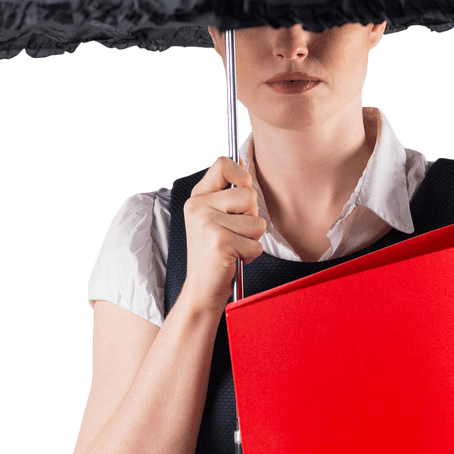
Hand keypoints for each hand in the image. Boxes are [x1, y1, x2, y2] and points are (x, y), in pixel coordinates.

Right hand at [180, 155, 265, 314]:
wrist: (201, 290)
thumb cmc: (214, 255)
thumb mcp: (214, 218)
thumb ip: (228, 193)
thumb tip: (244, 164)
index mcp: (197, 197)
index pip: (224, 163)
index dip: (242, 176)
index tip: (241, 194)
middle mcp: (198, 206)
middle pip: (248, 194)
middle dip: (251, 217)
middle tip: (234, 233)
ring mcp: (207, 224)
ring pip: (256, 221)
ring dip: (252, 239)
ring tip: (233, 247)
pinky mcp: (220, 242)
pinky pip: (256, 243)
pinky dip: (250, 255)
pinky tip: (233, 259)